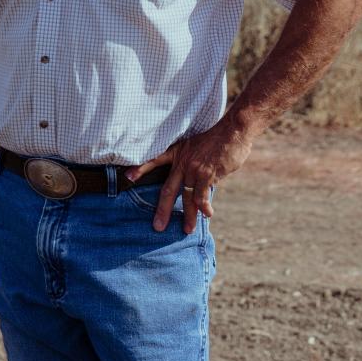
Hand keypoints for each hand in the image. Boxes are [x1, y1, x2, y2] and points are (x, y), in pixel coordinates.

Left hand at [125, 121, 253, 234]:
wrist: (233, 131)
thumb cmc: (217, 138)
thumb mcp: (197, 144)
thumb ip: (191, 162)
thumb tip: (192, 180)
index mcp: (178, 152)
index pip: (155, 159)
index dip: (141, 168)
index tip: (128, 176)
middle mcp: (183, 162)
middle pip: (168, 189)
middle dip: (163, 210)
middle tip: (158, 226)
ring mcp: (195, 169)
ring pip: (187, 198)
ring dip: (189, 215)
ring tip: (188, 229)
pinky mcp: (208, 175)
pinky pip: (203, 196)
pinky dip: (205, 207)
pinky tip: (207, 215)